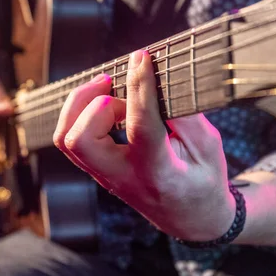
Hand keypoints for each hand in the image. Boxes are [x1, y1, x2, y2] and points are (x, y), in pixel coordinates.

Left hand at [53, 50, 235, 240]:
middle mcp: (123, 177)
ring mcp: (105, 176)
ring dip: (81, 107)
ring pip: (66, 140)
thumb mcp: (208, 147)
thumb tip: (157, 80)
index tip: (142, 58)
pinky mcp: (98, 170)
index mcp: (159, 173)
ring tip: (108, 90)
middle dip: (92, 103)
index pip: (140, 127)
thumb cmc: (204, 181)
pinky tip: (105, 102)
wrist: (192, 218)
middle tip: (114, 85)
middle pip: (79, 140)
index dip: (140, 87)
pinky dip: (80, 114)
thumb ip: (184, 115)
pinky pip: (71, 140)